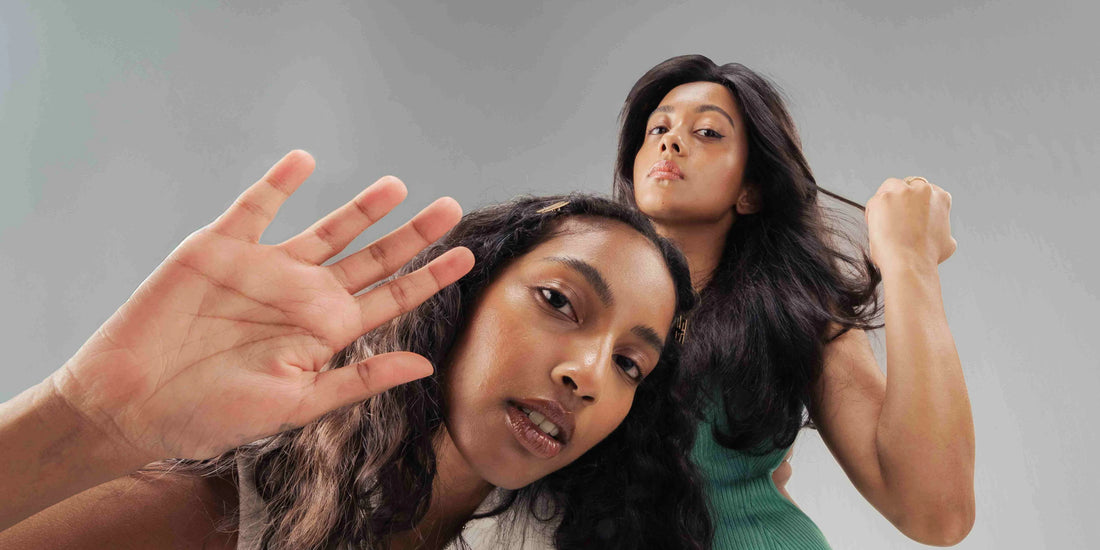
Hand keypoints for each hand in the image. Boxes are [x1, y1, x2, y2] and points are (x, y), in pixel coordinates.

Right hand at [48, 150, 473, 463]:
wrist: (132, 401)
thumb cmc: (212, 413)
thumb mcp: (295, 404)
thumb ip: (358, 380)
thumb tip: (423, 367)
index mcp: (325, 331)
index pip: (391, 298)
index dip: (429, 277)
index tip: (466, 257)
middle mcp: (303, 295)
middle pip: (371, 257)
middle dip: (412, 234)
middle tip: (450, 208)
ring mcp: (265, 268)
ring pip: (326, 228)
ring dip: (361, 207)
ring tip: (397, 186)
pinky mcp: (222, 248)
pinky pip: (256, 206)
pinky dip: (279, 183)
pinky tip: (304, 162)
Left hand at [865, 177, 955, 271]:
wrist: (910, 262)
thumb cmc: (927, 257)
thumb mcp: (947, 242)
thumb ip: (943, 230)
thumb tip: (942, 234)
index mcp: (941, 197)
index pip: (923, 191)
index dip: (914, 204)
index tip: (908, 216)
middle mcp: (924, 189)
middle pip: (906, 186)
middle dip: (900, 200)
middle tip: (894, 219)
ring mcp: (903, 191)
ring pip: (889, 189)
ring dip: (886, 202)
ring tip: (884, 223)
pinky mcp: (884, 197)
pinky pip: (874, 202)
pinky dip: (873, 214)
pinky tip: (876, 228)